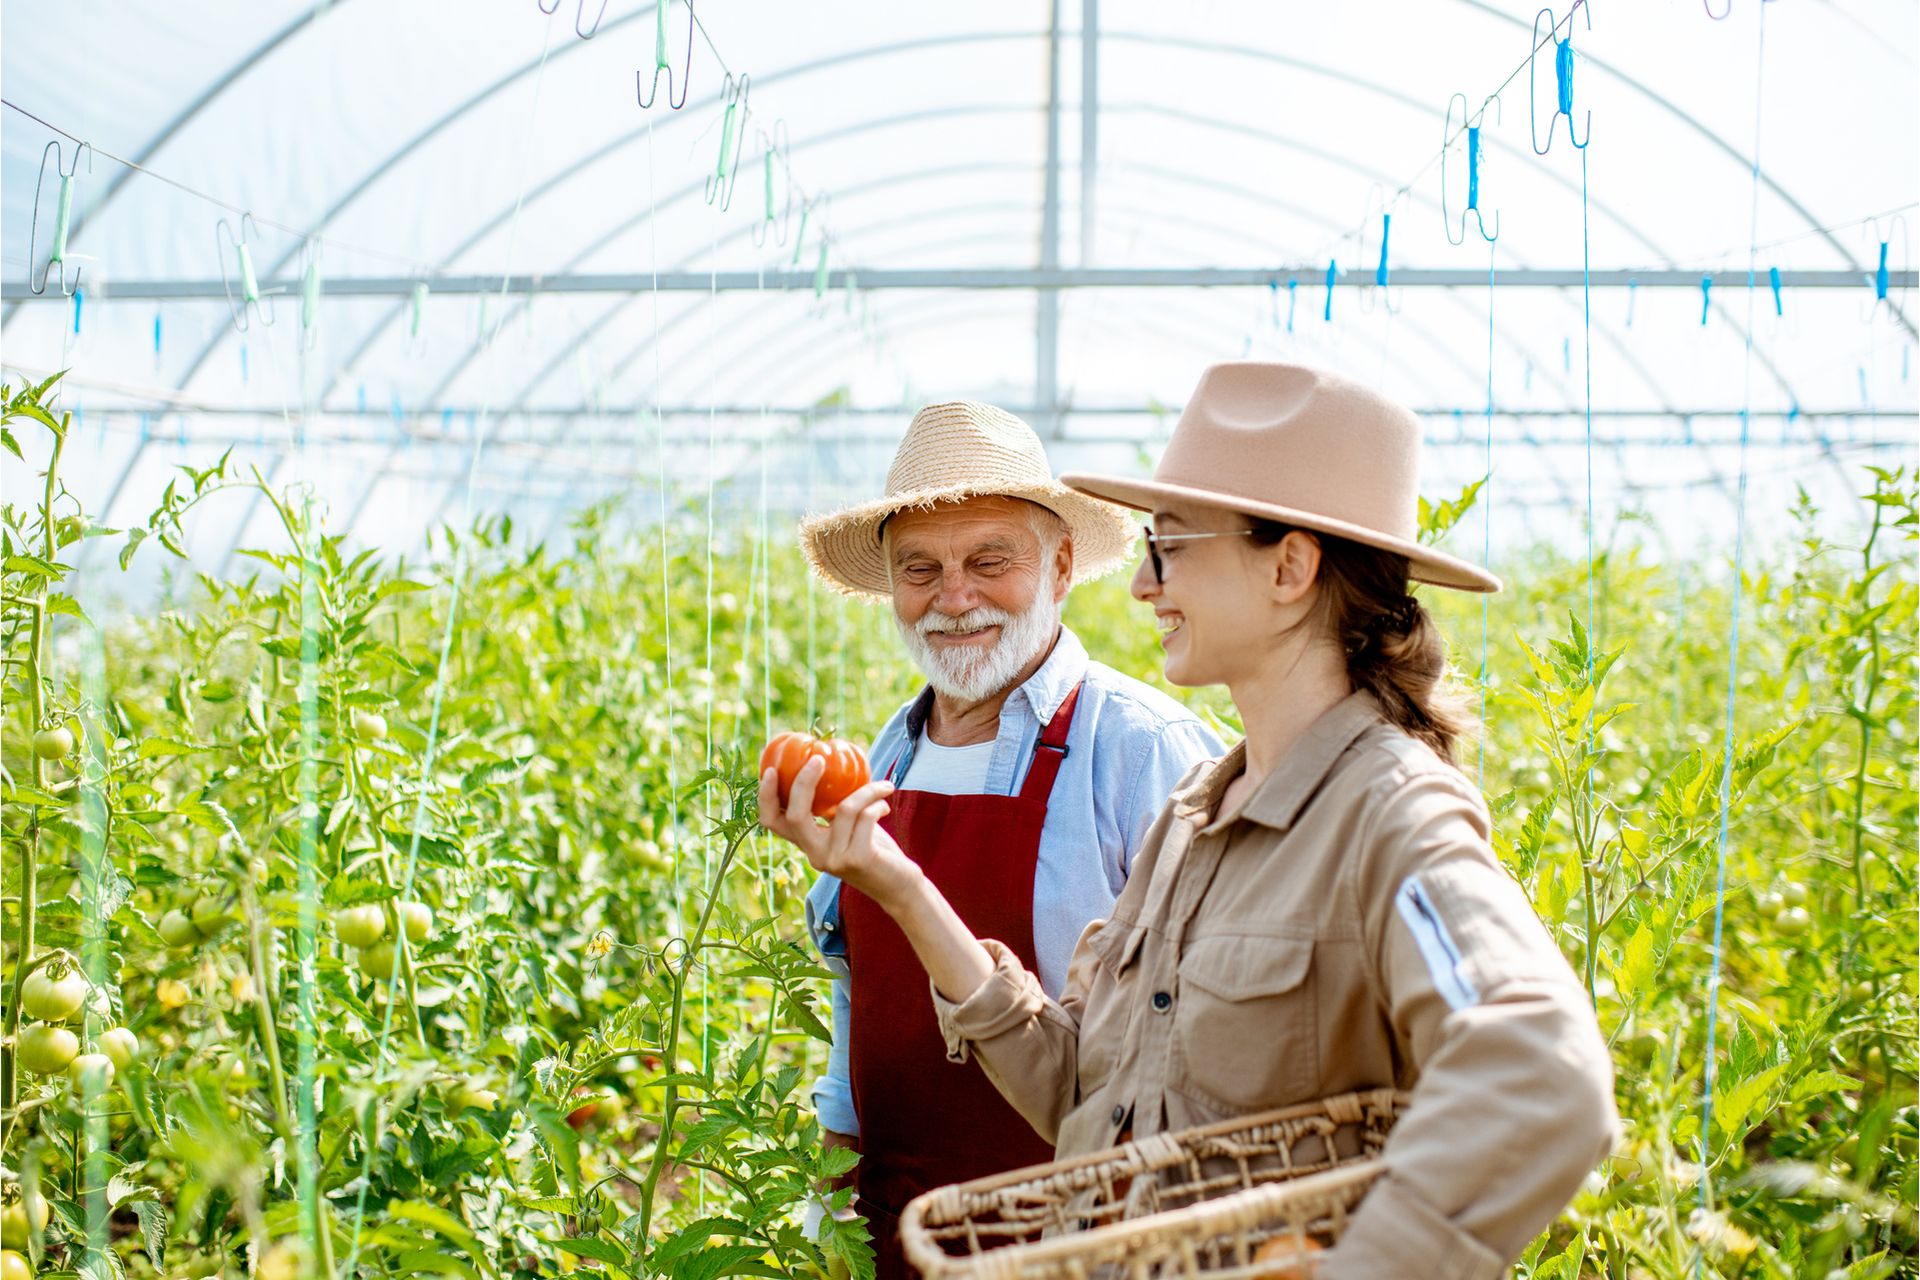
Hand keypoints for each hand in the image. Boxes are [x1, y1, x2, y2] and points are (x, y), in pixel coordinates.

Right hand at [760, 758, 918, 908]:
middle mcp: (815, 854)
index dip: (765, 797)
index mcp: (807, 844)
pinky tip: (885, 805)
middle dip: (803, 783)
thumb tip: (830, 765)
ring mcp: (835, 859)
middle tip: (818, 759)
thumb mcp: (847, 829)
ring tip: (883, 787)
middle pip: (795, 815)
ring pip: (845, 809)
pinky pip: (866, 817)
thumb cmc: (873, 850)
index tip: (771, 770)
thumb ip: (833, 810)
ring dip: (867, 791)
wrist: (898, 888)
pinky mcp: (858, 859)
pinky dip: (878, 803)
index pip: (773, 823)